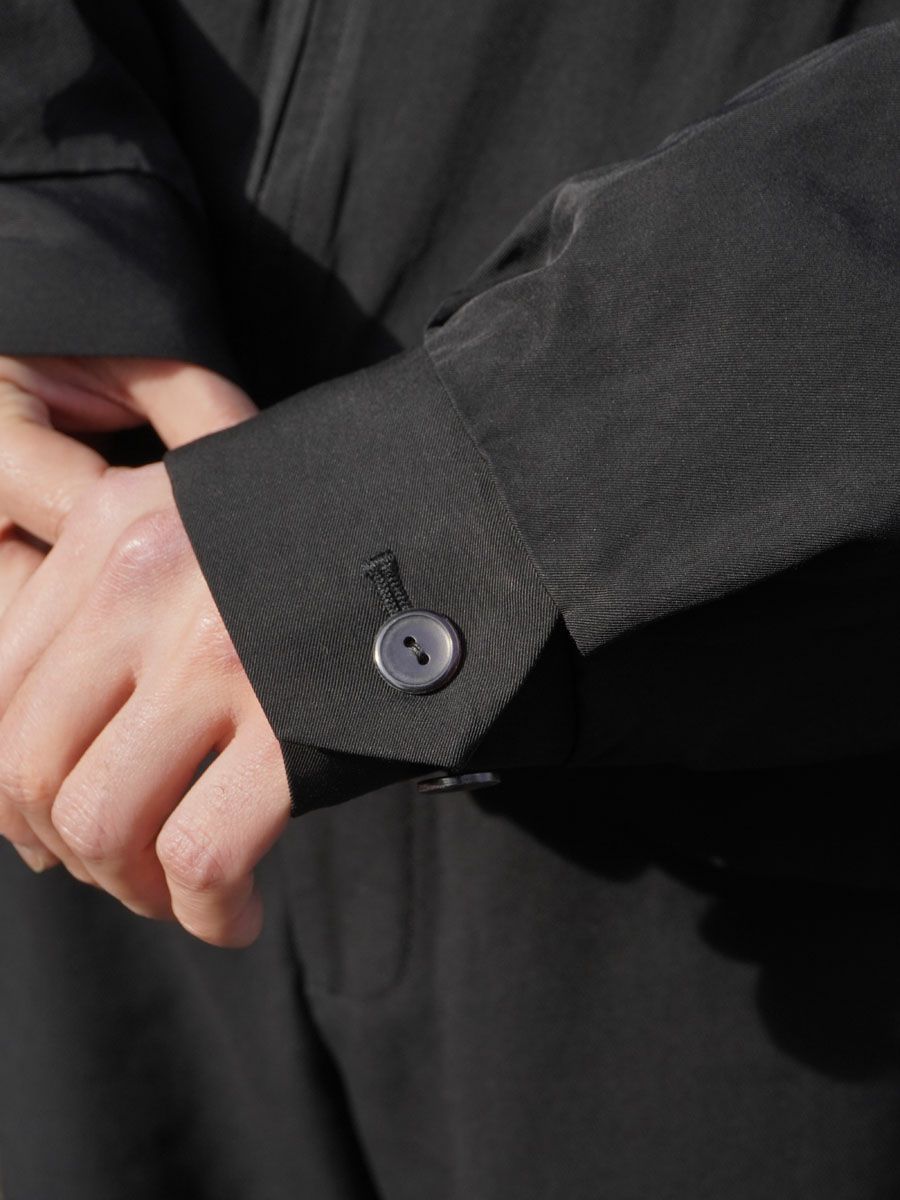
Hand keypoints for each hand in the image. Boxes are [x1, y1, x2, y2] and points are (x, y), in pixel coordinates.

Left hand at [0, 357, 289, 946]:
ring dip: (131, 888)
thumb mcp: (204, 526)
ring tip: (178, 895)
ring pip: (101, 822)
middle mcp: (146, 583)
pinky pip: (200, 858)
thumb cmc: (332, 536)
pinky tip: (237, 915)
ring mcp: (216, 651)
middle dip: (70, 852)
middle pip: (33, 767)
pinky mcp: (290, 722)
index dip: (11, 789)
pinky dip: (207, 913)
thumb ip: (122, 597)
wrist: (466, 516)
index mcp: (112, 527)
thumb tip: (50, 744)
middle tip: (123, 874)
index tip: (53, 831)